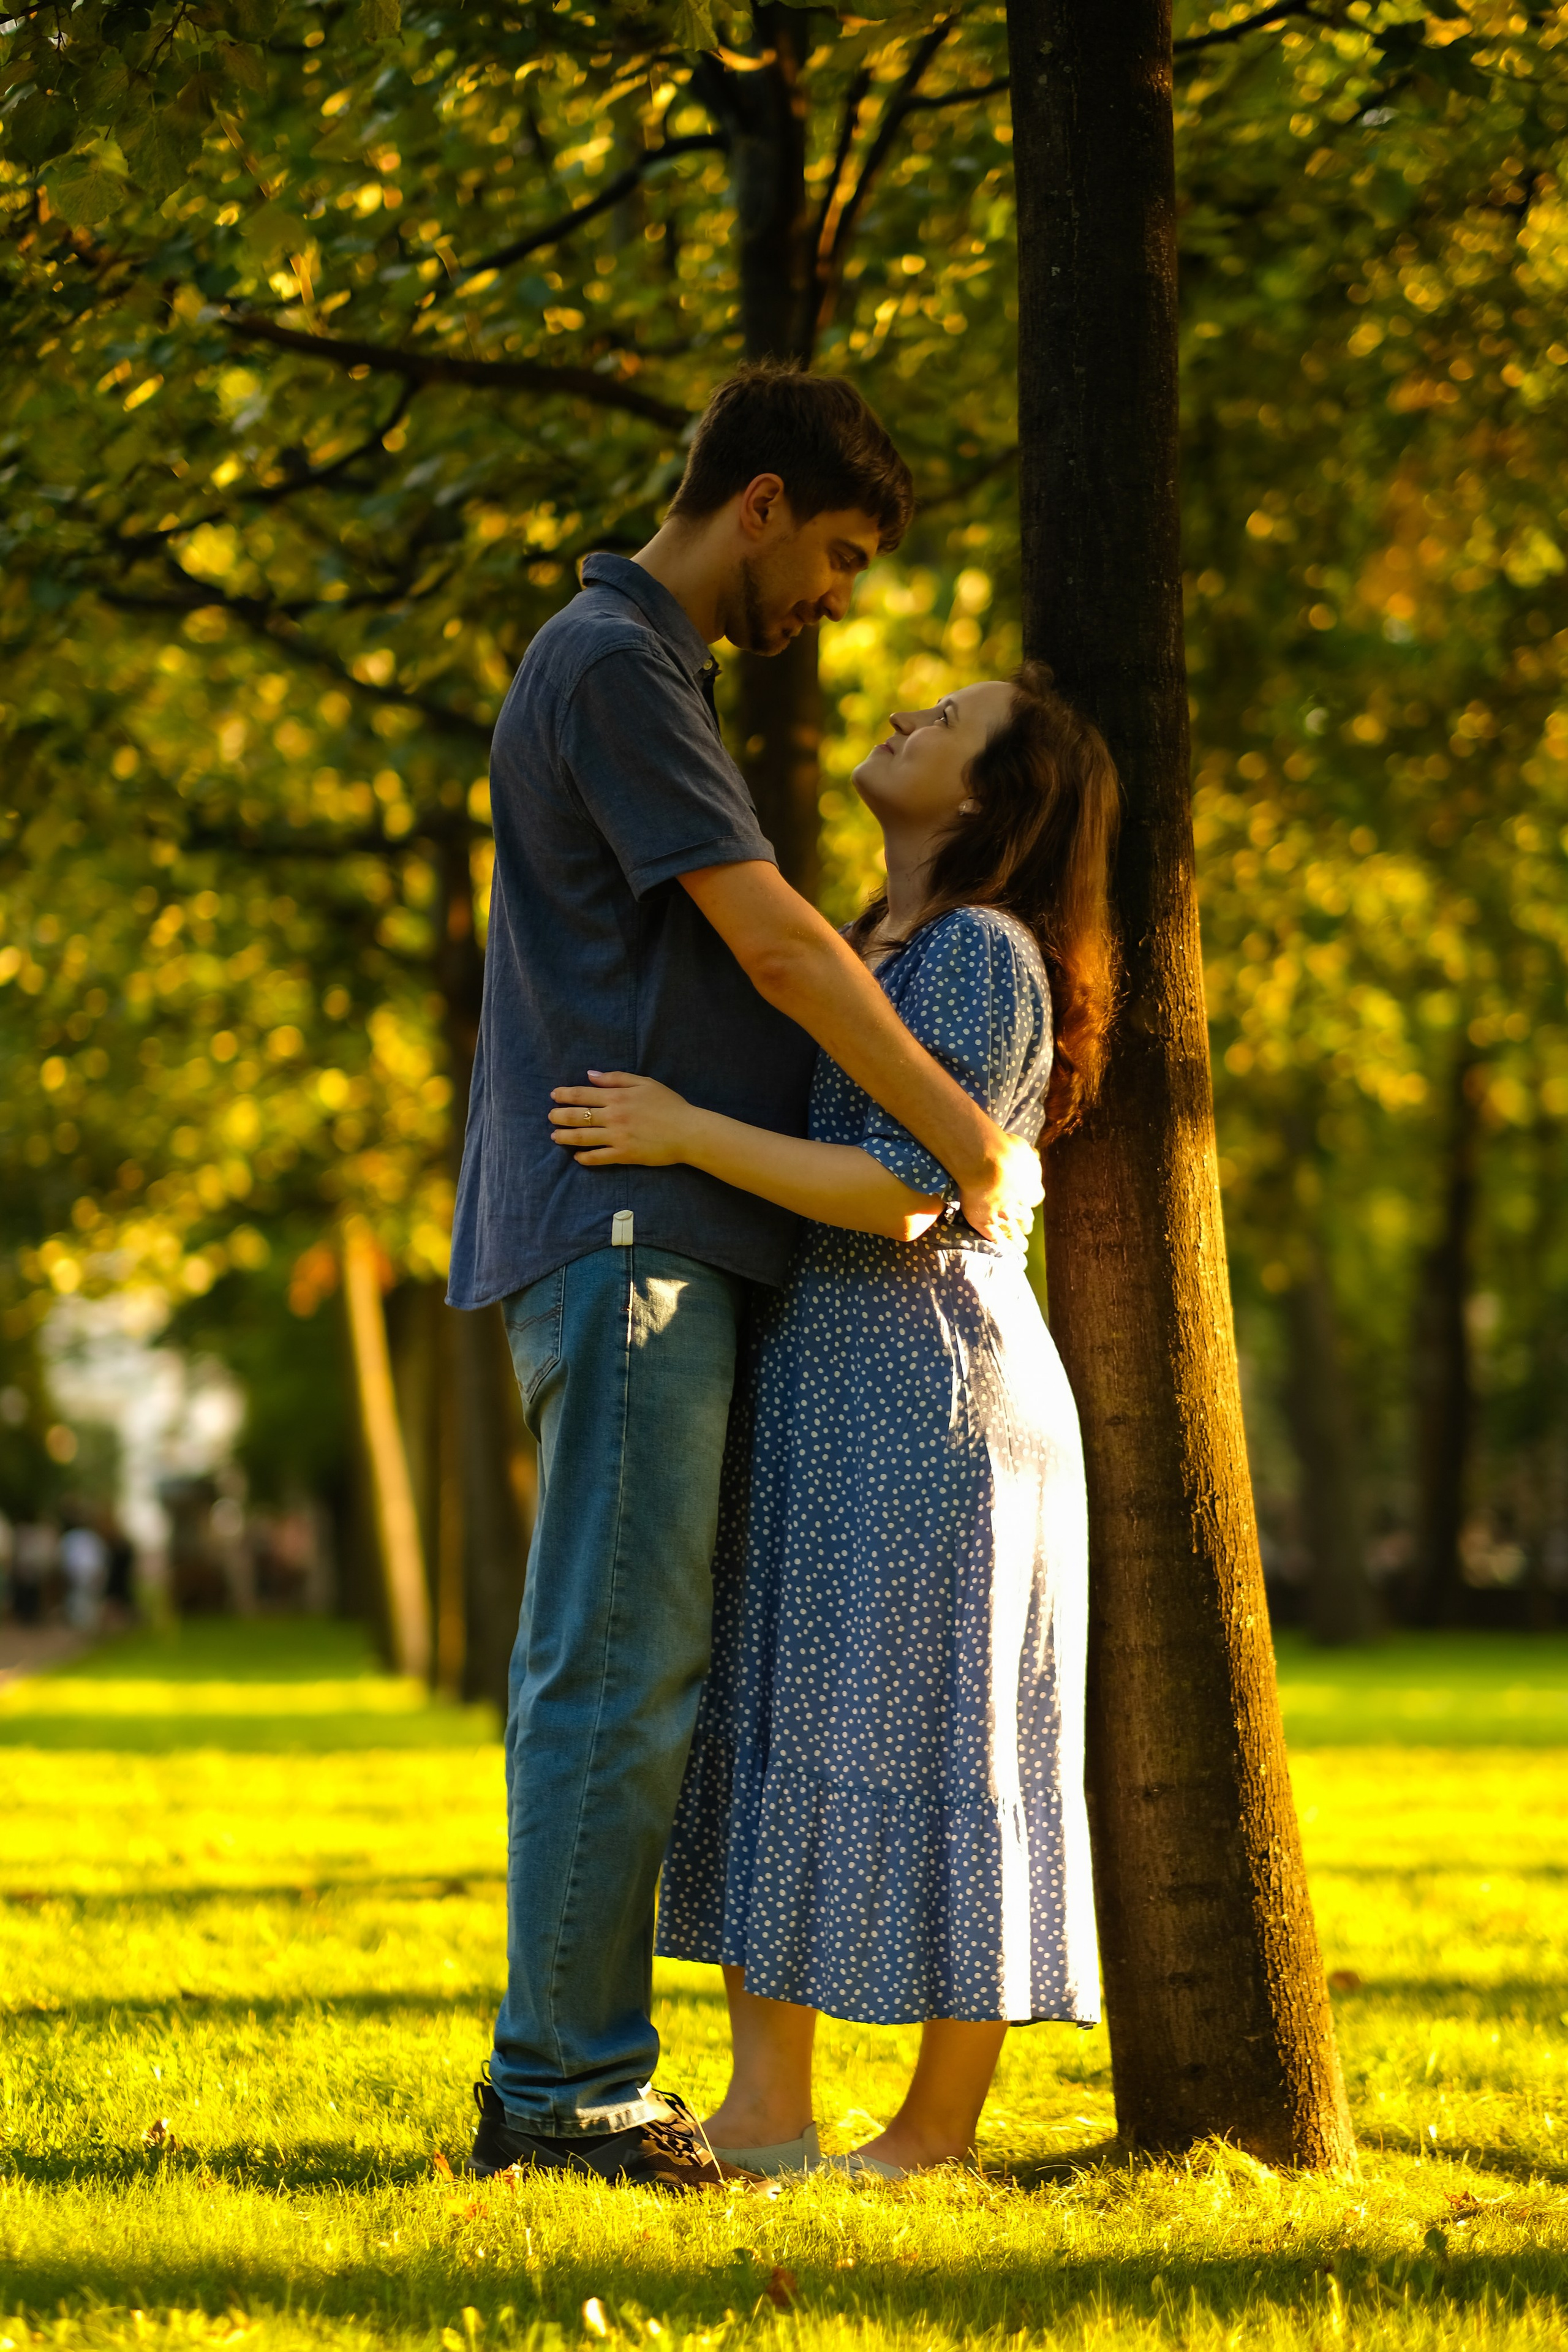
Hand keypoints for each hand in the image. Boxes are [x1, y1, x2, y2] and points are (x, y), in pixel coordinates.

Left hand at [549, 1070, 697, 1166]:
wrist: (688, 1131)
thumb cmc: (669, 1105)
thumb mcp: (645, 1083)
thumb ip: (616, 1078)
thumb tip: (591, 1075)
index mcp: (617, 1096)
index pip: (582, 1094)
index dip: (564, 1094)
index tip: (554, 1095)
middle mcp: (613, 1116)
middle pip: (578, 1116)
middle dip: (560, 1116)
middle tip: (551, 1117)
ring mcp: (617, 1137)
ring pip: (583, 1137)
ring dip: (565, 1137)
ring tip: (555, 1136)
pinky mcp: (624, 1155)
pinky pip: (599, 1157)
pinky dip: (585, 1158)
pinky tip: (578, 1157)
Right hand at [959, 1128, 1042, 1245]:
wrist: (989, 1163)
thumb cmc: (1007, 1151)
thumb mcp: (1024, 1149)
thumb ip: (1028, 1156)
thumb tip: (1032, 1154)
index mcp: (1032, 1188)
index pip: (1035, 1197)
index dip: (1030, 1198)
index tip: (1027, 1199)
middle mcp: (1021, 1205)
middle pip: (1026, 1219)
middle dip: (1025, 1223)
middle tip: (1025, 1227)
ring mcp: (1003, 1216)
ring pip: (1014, 1233)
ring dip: (1018, 1240)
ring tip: (1020, 1246)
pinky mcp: (985, 1224)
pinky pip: (995, 1238)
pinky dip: (1000, 1244)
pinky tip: (1002, 1249)